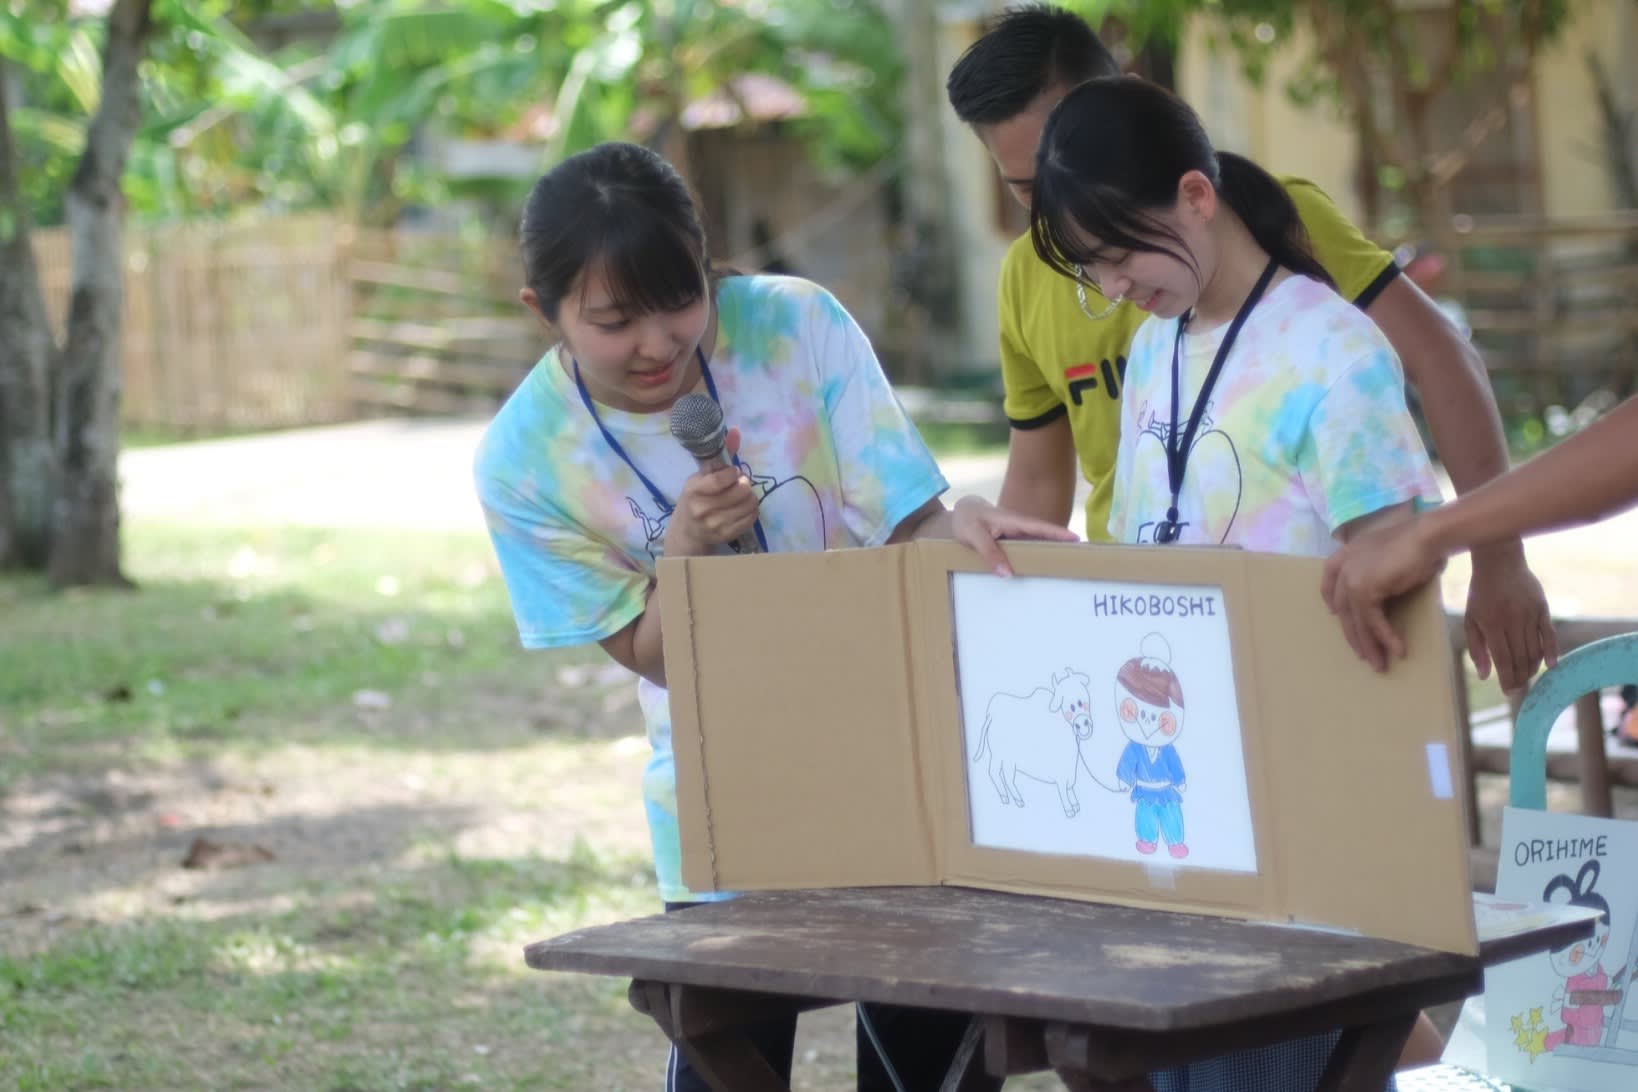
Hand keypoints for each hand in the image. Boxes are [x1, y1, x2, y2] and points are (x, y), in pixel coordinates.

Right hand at [662, 428, 759, 556]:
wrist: (688, 531)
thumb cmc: (695, 499)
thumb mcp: (701, 476)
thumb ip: (719, 455)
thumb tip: (735, 431)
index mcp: (693, 490)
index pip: (720, 479)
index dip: (733, 473)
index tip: (734, 472)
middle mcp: (702, 509)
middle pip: (740, 491)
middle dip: (745, 484)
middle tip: (741, 483)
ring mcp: (715, 525)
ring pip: (749, 504)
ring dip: (751, 497)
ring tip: (743, 495)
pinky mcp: (727, 536)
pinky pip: (752, 518)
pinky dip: (752, 510)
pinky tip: (744, 507)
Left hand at [950, 495, 1078, 575]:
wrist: (962, 513)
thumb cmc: (967, 520)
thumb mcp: (974, 536)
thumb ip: (989, 552)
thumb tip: (1007, 574)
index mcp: (1014, 522)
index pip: (1040, 528)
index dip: (1058, 533)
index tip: (1077, 540)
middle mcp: (1020, 528)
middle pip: (1045, 538)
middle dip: (1063, 546)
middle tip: (1082, 560)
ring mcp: (1018, 535)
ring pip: (1038, 546)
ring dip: (1051, 554)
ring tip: (1069, 570)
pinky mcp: (1013, 543)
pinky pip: (1028, 551)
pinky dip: (1037, 559)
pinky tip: (1042, 573)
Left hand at [1321, 515, 1443, 671]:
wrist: (1426, 536)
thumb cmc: (1415, 545)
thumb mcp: (1387, 558)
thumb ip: (1376, 571)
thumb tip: (1382, 591)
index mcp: (1345, 555)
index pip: (1329, 582)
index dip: (1332, 601)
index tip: (1335, 615)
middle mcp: (1344, 568)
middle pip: (1346, 610)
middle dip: (1355, 635)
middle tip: (1364, 655)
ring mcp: (1351, 580)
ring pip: (1358, 621)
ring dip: (1370, 645)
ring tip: (1379, 665)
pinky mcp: (1365, 591)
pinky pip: (1374, 622)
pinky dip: (1386, 638)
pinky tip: (1397, 651)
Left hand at [1463, 542, 1556, 690]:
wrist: (1499, 563)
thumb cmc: (1481, 594)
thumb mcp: (1471, 619)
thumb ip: (1477, 648)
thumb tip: (1485, 676)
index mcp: (1492, 625)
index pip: (1503, 660)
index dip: (1507, 679)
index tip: (1508, 692)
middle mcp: (1512, 621)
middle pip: (1521, 658)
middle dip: (1520, 677)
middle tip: (1518, 687)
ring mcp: (1529, 615)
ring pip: (1535, 650)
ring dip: (1532, 667)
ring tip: (1527, 677)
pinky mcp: (1542, 609)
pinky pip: (1549, 635)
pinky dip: (1551, 651)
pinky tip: (1550, 666)